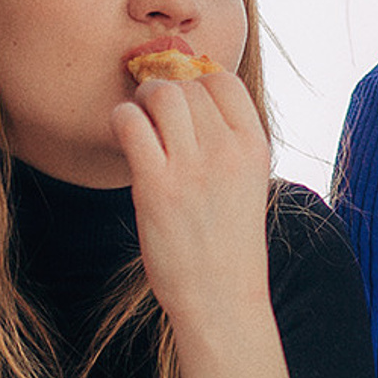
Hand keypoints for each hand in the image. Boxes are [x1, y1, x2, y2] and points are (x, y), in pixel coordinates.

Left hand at [112, 68, 303, 377]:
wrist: (221, 298)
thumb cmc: (229, 244)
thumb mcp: (246, 185)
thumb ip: (225, 143)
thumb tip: (189, 95)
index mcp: (255, 147)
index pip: (223, 80)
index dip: (195, 79)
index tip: (181, 95)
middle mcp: (227, 150)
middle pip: (187, 84)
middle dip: (163, 89)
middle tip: (151, 109)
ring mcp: (192, 166)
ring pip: (160, 95)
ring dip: (142, 100)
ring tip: (140, 122)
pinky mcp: (156, 184)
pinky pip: (130, 123)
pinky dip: (121, 120)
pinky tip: (125, 137)